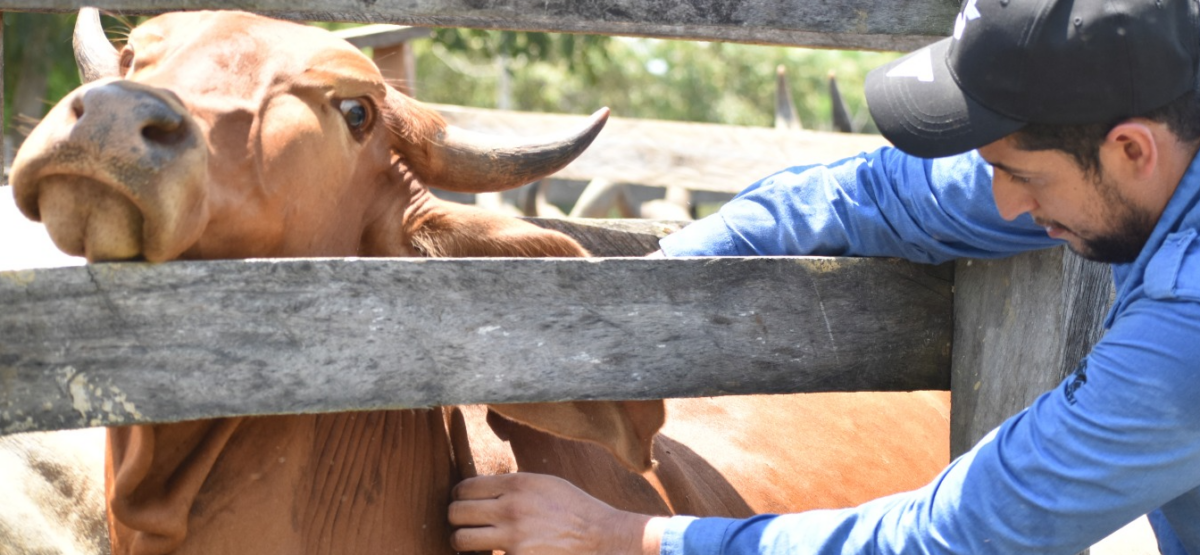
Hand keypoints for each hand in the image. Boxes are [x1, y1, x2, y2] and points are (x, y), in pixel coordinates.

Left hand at [448, 472, 665, 554]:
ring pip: (460, 540)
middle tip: (466, 523)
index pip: (464, 487)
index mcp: (517, 484)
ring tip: (472, 543)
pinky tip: (492, 554)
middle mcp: (510, 509)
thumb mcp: (545, 484)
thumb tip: (480, 489)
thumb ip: (512, 484)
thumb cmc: (574, 509)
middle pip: (456, 512)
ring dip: (462, 541)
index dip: (460, 495)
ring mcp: (513, 538)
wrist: (601, 538)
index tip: (465, 502)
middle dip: (457, 519)